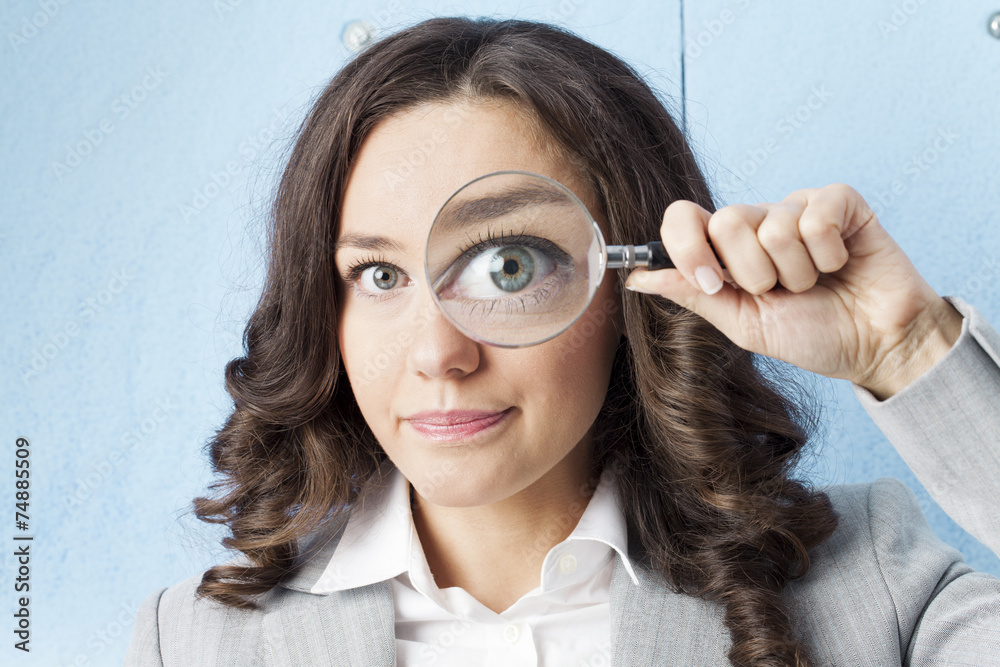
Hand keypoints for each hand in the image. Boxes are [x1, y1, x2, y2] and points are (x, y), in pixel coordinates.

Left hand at [624, 184, 962, 398]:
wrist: (875, 346)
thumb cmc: (813, 335)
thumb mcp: (742, 323)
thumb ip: (692, 294)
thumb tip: (635, 276)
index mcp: (726, 250)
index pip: (683, 218)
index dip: (688, 247)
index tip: (711, 282)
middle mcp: (757, 221)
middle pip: (726, 220)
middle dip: (753, 272)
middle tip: (781, 291)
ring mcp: (796, 207)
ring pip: (772, 225)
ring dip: (796, 271)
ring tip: (817, 283)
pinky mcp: (839, 201)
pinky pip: (815, 217)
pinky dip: (828, 255)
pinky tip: (841, 264)